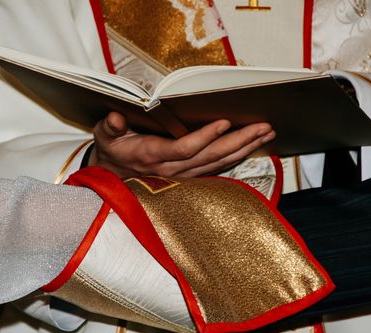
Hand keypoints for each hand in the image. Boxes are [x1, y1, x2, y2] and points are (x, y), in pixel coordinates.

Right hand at [88, 112, 274, 177]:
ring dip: (244, 148)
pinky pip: (216, 168)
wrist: (112, 177)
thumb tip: (115, 117)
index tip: (225, 121)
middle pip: (211, 157)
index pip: (184, 148)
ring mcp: (182, 174)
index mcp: (151, 155)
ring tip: (266, 134)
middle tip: (264, 127)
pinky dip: (235, 157)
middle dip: (239, 141)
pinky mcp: (189, 176)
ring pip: (218, 163)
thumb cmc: (112, 150)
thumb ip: (110, 127)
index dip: (205, 137)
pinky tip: (252, 147)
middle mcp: (171, 168)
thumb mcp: (104, 136)